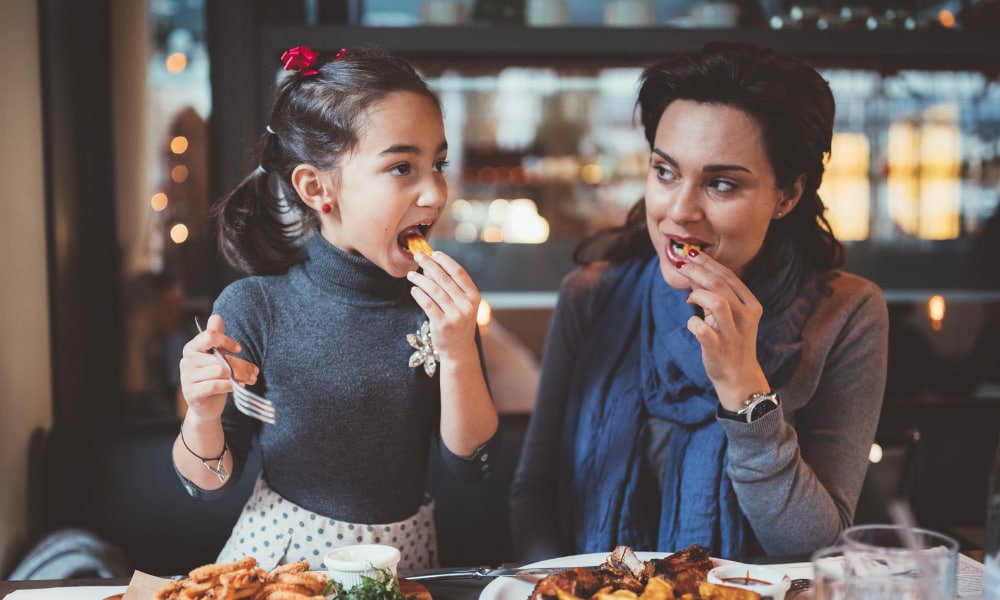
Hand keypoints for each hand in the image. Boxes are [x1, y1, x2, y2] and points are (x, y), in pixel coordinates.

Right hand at [179, 315, 258, 421]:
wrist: (206, 407)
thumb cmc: (214, 379)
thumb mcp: (217, 357)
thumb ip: (217, 338)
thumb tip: (216, 316)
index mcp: (192, 348)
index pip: (209, 336)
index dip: (226, 341)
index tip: (239, 349)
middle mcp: (186, 360)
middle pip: (220, 357)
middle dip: (242, 365)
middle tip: (255, 372)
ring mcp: (186, 377)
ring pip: (220, 371)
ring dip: (239, 376)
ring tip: (249, 380)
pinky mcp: (191, 392)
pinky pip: (215, 385)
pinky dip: (230, 385)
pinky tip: (238, 386)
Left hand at [406, 251, 480, 360]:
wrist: (459, 350)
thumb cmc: (458, 322)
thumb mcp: (462, 304)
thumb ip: (451, 287)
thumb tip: (430, 266)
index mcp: (474, 297)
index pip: (459, 273)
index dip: (446, 261)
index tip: (434, 253)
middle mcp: (466, 305)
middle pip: (444, 279)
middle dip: (429, 265)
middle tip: (418, 256)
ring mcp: (455, 315)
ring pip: (434, 290)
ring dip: (420, 279)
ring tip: (411, 274)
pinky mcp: (442, 324)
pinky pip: (427, 304)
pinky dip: (419, 294)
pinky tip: (414, 289)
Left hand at [675, 251, 769, 411]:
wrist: (739, 378)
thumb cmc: (731, 341)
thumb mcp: (728, 316)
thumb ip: (713, 295)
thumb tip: (693, 272)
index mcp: (751, 305)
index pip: (729, 276)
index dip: (708, 263)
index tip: (691, 254)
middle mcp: (746, 318)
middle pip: (721, 285)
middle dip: (697, 271)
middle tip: (681, 266)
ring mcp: (734, 335)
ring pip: (717, 304)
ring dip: (698, 295)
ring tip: (688, 297)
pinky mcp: (719, 350)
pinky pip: (702, 330)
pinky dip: (693, 322)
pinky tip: (692, 322)